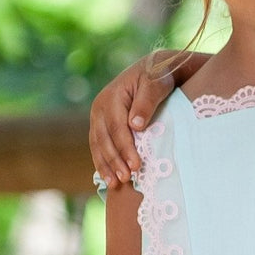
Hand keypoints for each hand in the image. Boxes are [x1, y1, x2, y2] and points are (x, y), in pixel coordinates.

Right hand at [89, 56, 176, 185]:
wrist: (153, 69)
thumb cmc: (157, 76)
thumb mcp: (156, 83)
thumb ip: (146, 102)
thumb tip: (135, 125)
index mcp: (112, 97)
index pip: (117, 128)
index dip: (126, 148)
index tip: (136, 165)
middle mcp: (100, 107)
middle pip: (104, 139)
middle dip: (114, 161)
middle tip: (126, 179)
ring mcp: (98, 117)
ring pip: (98, 145)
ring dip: (105, 166)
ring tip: (116, 184)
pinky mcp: (100, 125)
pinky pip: (98, 146)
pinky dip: (103, 162)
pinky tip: (108, 178)